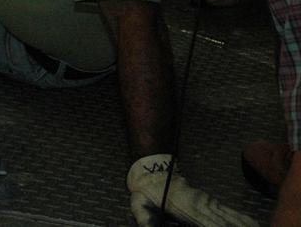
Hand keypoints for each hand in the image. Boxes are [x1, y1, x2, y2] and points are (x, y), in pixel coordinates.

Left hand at [127, 154, 258, 225]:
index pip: (207, 224)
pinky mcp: (208, 200)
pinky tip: (251, 223)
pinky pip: (228, 210)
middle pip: (223, 222)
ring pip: (229, 216)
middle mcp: (200, 205)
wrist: (152, 170)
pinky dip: (240, 218)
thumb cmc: (145, 190)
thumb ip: (146, 219)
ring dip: (241, 224)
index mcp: (184, 208)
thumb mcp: (139, 204)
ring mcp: (206, 201)